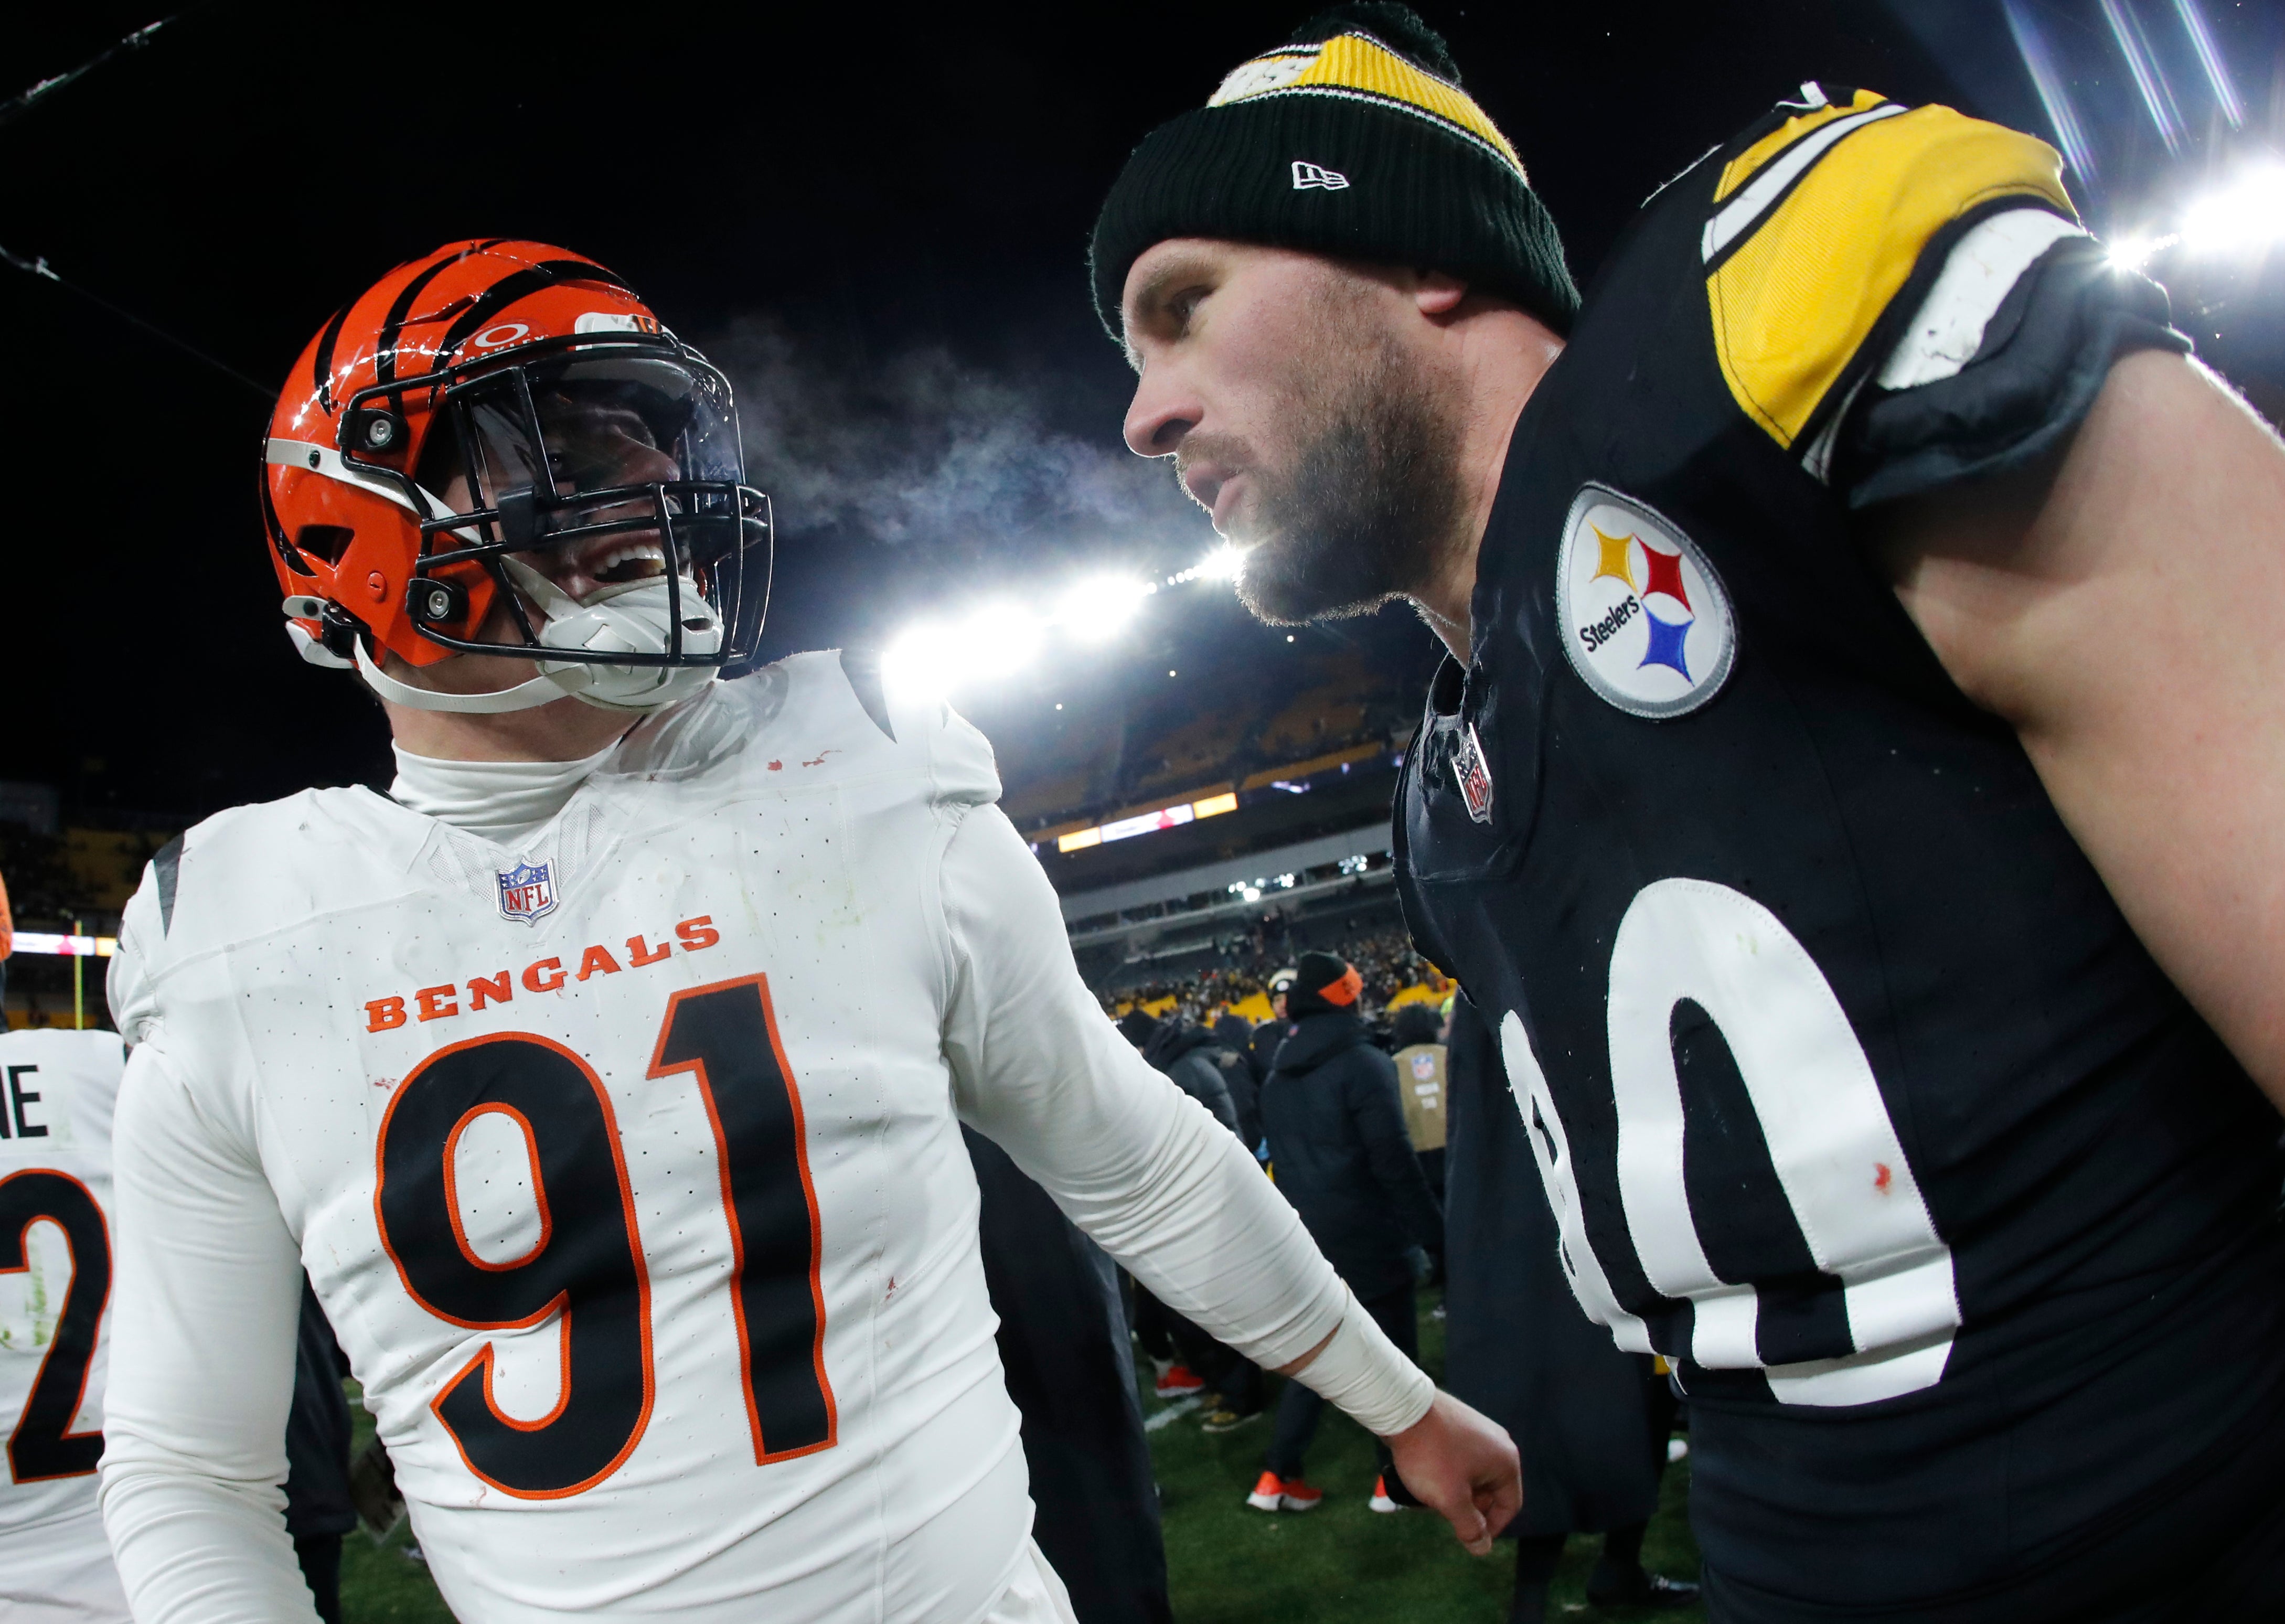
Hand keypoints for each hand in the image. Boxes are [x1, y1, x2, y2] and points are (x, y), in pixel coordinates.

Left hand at [1384, 1389, 1519, 1554]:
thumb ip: (1469, 1527)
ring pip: (1472, 1475)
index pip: (1509, 1506)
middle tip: (1443, 1514)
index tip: (1467, 1537)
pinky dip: (1447, 1473)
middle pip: (1491, 1491)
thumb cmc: (1430, 1455)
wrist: (1401, 1407)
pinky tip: (1424, 1477)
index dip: (1491, 1528)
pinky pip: (1460, 1459)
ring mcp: (1479, 1430)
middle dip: (1468, 1508)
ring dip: (1454, 1491)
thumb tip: (1482, 1548)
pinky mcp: (1459, 1425)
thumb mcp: (1451, 1500)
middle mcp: (1498, 1443)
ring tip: (1428, 1496)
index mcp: (1506, 1461)